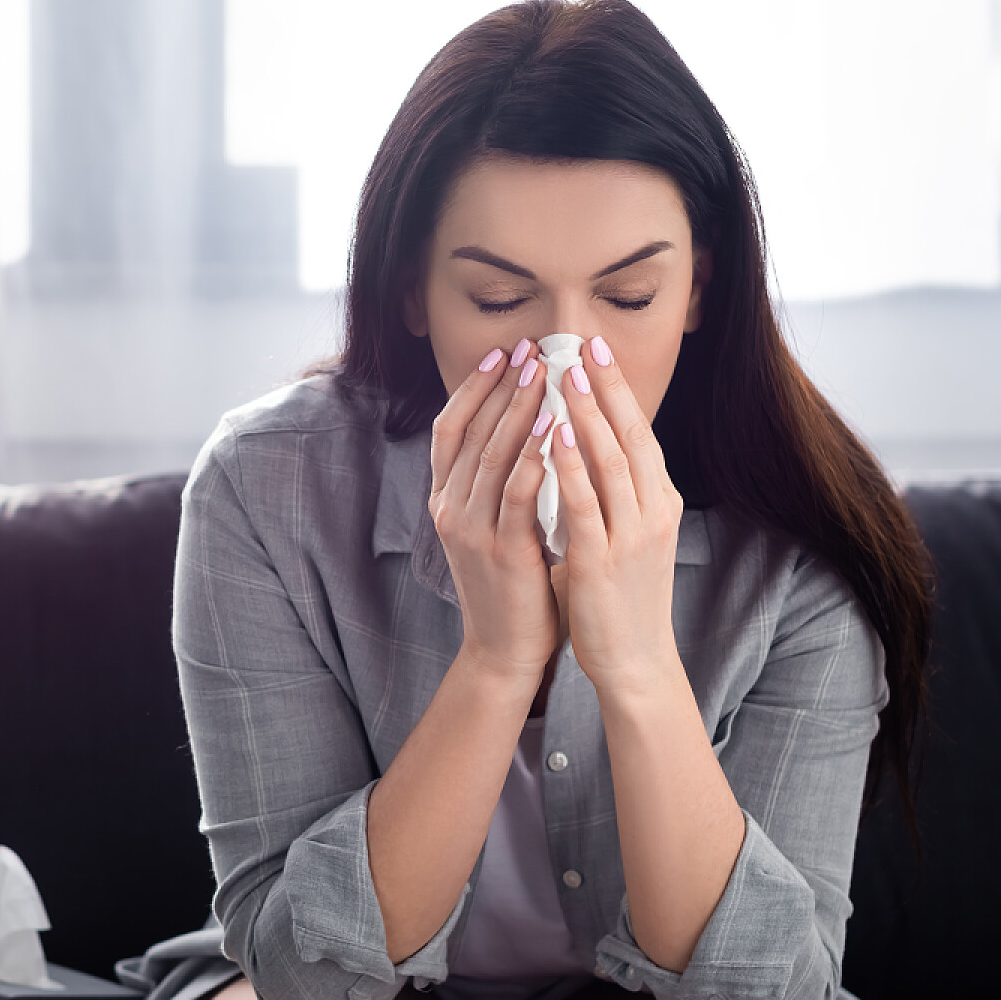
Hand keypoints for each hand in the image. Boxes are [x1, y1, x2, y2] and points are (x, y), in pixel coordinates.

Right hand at [428, 338, 565, 684]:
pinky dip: (533, 454)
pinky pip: (516, 491)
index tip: (500, 354)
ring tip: (544, 372)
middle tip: (530, 349)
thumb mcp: (495, 527)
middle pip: (471, 431)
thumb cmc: (512, 586)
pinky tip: (555, 426)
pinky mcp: (499, 550)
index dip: (472, 388)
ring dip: (520, 408)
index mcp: (445, 501)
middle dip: (502, 386)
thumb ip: (502, 484)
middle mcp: (448, 509)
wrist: (506, 650)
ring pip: (492, 454)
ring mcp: (470, 530)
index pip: (449, 429)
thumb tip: (530, 429)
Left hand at [549, 335, 684, 697]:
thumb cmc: (622, 600)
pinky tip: (552, 436)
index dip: (618, 392)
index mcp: (659, 504)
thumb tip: (589, 451)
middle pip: (631, 437)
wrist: (636, 663)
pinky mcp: (602, 561)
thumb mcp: (628, 537)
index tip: (597, 353)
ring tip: (566, 376)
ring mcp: (632, 536)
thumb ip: (614, 497)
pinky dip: (569, 465)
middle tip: (583, 346)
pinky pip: (585, 503)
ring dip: (587, 415)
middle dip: (606, 389)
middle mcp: (653, 513)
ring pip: (611, 462)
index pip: (640, 436)